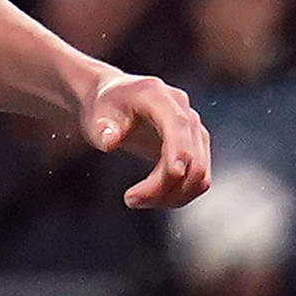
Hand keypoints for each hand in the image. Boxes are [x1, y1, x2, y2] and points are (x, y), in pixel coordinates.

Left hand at [83, 70, 210, 209]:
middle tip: (129, 200)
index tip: (174, 174)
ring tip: (136, 199)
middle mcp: (184, 111)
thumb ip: (103, 128)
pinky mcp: (197, 148)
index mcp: (158, 96)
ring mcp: (194, 130)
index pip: (178, 124)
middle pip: (191, 157)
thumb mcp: (96, 116)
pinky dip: (179, 194)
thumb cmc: (106, 107)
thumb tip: (109, 142)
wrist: (117, 100)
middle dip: (164, 186)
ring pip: (199, 174)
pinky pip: (198, 179)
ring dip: (172, 196)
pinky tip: (151, 196)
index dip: (180, 149)